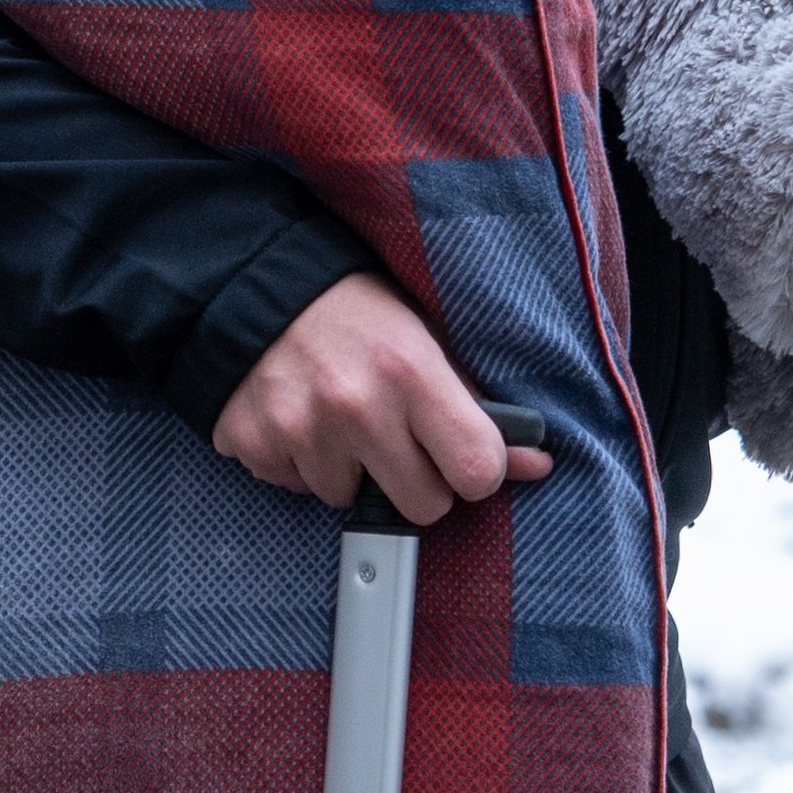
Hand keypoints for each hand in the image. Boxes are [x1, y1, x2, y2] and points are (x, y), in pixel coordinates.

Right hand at [210, 270, 551, 522]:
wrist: (257, 286)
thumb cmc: (355, 311)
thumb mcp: (425, 339)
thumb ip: (479, 407)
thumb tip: (537, 462)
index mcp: (411, 372)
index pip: (476, 473)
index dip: (475, 470)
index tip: (461, 455)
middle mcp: (356, 407)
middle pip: (423, 507)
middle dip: (417, 482)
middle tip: (398, 437)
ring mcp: (300, 431)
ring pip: (352, 500)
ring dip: (351, 469)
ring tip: (339, 415)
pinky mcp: (255, 446)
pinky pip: (298, 489)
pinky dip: (302, 464)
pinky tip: (301, 418)